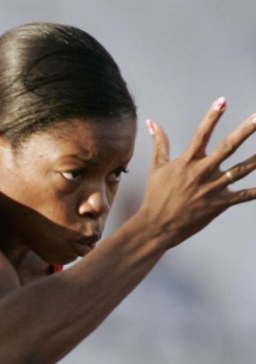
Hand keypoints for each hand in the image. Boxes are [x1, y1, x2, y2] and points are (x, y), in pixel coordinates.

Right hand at [141, 99, 255, 246]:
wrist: (156, 228)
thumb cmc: (156, 197)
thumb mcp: (156, 168)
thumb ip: (159, 143)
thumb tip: (152, 122)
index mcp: (187, 162)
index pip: (201, 135)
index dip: (212, 117)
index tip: (222, 101)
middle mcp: (201, 173)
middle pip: (227, 148)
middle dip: (245, 131)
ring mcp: (211, 189)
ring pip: (240, 170)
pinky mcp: (217, 205)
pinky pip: (242, 197)